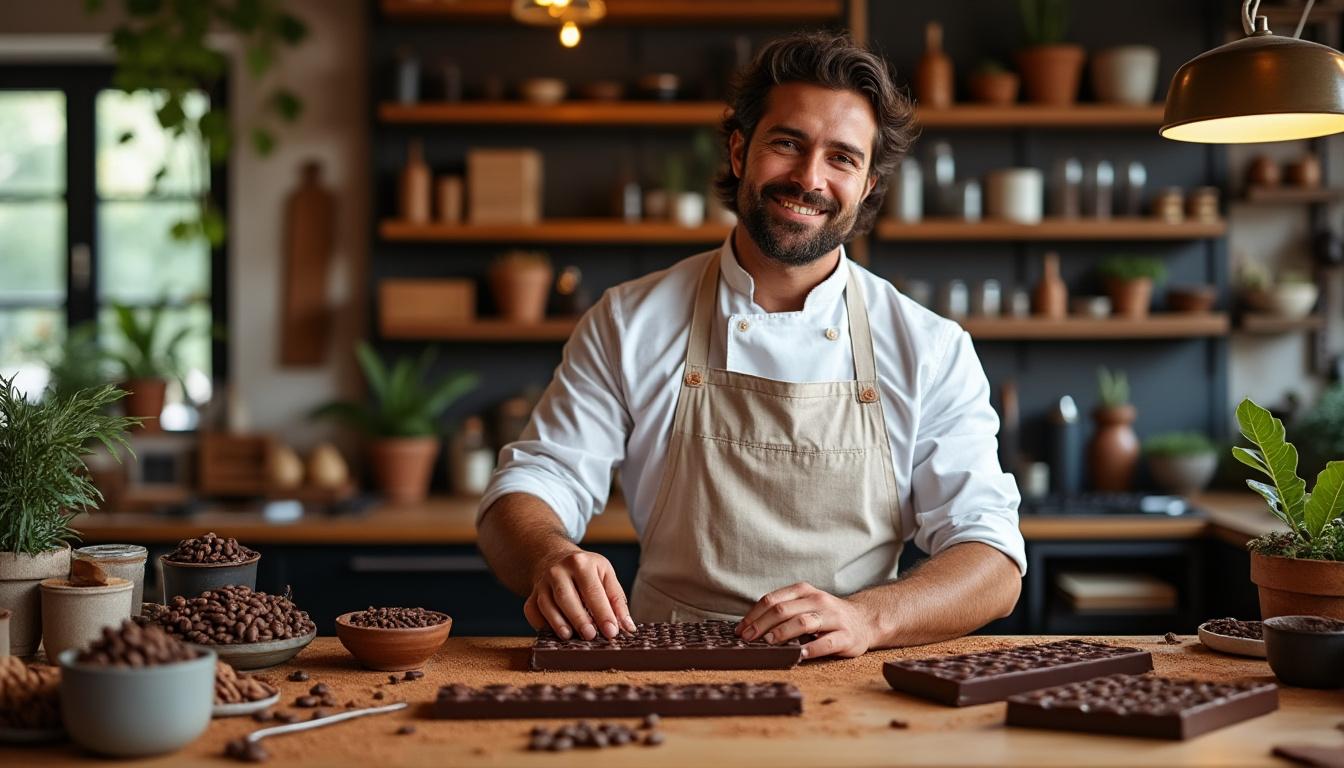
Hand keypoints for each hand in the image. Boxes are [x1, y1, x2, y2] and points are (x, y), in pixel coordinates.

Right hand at [523, 549, 636, 640]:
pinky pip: (532, 611)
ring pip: (547, 605)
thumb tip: (628, 627)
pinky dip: (541, 624)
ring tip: (570, 637)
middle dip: (579, 618)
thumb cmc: (586, 571)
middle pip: (567, 597)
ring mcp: (541, 583)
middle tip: (591, 636)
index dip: (603, 613)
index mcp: (581, 563)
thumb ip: (617, 601)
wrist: (555, 558)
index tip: (612, 632)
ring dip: (558, 623)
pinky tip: (553, 633)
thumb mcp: (605, 575)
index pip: (593, 591)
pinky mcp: (531, 596)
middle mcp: (558, 571)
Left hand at [735, 582, 879, 659]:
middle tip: (748, 639)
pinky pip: (826, 643)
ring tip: (768, 643)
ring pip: (803, 622)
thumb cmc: (826, 615)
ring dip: (782, 633)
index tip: (740, 630)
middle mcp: (818, 601)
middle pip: (784, 610)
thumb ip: (783, 611)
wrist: (864, 620)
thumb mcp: (805, 605)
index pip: (773, 600)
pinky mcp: (846, 636)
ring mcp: (833, 618)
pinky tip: (799, 655)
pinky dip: (811, 649)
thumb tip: (750, 627)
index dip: (754, 615)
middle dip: (762, 625)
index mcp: (804, 591)